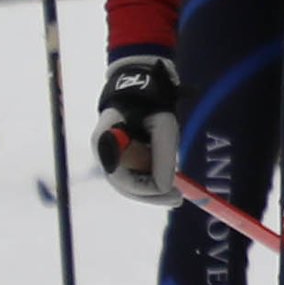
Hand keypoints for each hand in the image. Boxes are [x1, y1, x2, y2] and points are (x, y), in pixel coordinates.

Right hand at [91, 48, 183, 206]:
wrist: (141, 84)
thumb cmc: (151, 103)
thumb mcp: (163, 126)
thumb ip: (163, 155)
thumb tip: (166, 185)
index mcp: (106, 143)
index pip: (123, 179)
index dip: (147, 190)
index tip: (170, 190)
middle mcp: (106, 153)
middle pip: (125, 186)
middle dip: (152, 195)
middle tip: (178, 199)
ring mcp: (113, 156)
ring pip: (131, 183)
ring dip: (153, 191)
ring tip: (176, 195)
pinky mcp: (124, 156)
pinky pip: (136, 174)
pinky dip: (151, 182)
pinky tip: (170, 186)